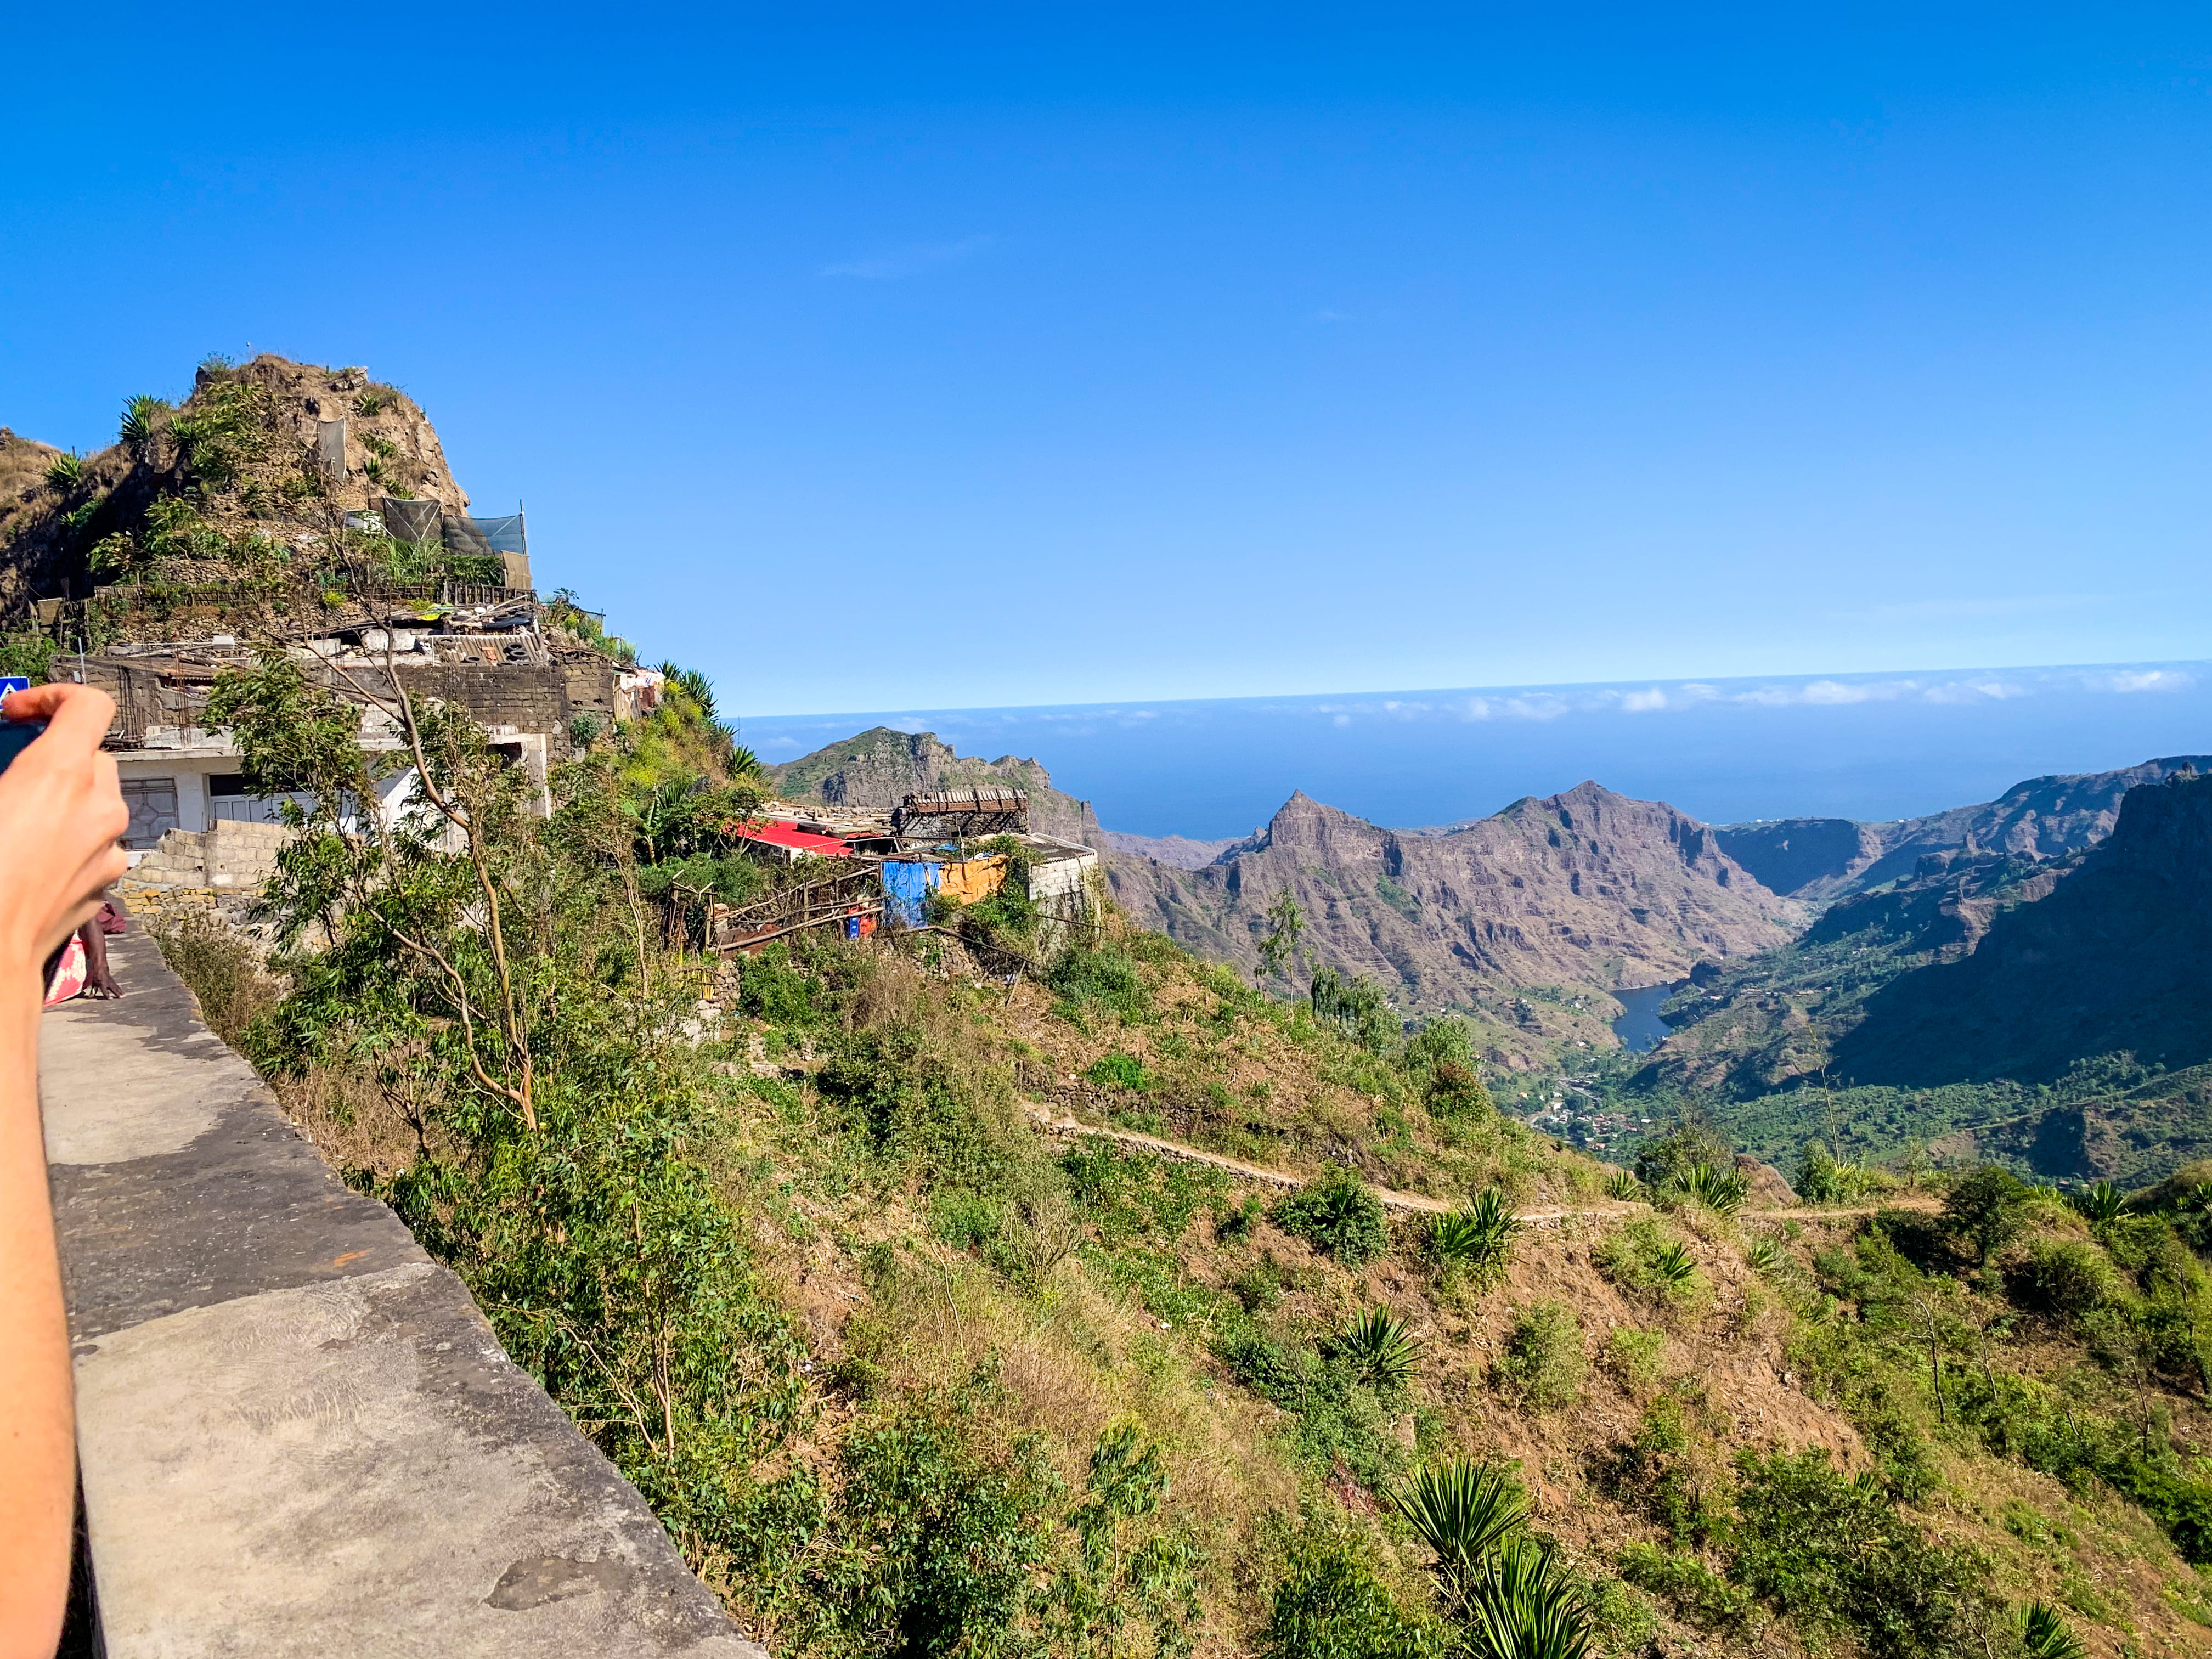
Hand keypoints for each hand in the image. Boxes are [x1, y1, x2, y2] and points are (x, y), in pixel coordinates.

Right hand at [0, 685, 127, 991]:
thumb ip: (1, 768)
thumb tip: (6, 777)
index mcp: (60, 776)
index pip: (89, 705)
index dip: (52, 696)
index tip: (16, 713)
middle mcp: (98, 808)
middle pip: (89, 756)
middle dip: (48, 756)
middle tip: (4, 771)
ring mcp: (108, 848)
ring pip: (93, 802)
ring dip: (58, 799)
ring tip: (9, 820)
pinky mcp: (105, 883)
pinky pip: (92, 843)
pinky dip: (65, 838)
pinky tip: (23, 858)